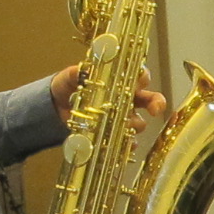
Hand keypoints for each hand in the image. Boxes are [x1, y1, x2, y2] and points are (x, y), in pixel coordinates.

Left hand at [51, 64, 168, 134]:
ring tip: (125, 125)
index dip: (143, 78)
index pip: (139, 76)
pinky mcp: (114, 133)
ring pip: (139, 122)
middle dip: (156, 103)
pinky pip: (128, 140)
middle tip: (155, 110)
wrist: (57, 107)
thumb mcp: (69, 77)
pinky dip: (129, 143)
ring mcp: (122, 117)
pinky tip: (126, 143)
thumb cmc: (68, 87)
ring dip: (136, 124)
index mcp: (119, 81)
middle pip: (149, 99)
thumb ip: (75, 74)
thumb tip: (80, 70)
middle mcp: (126, 98)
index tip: (140, 82)